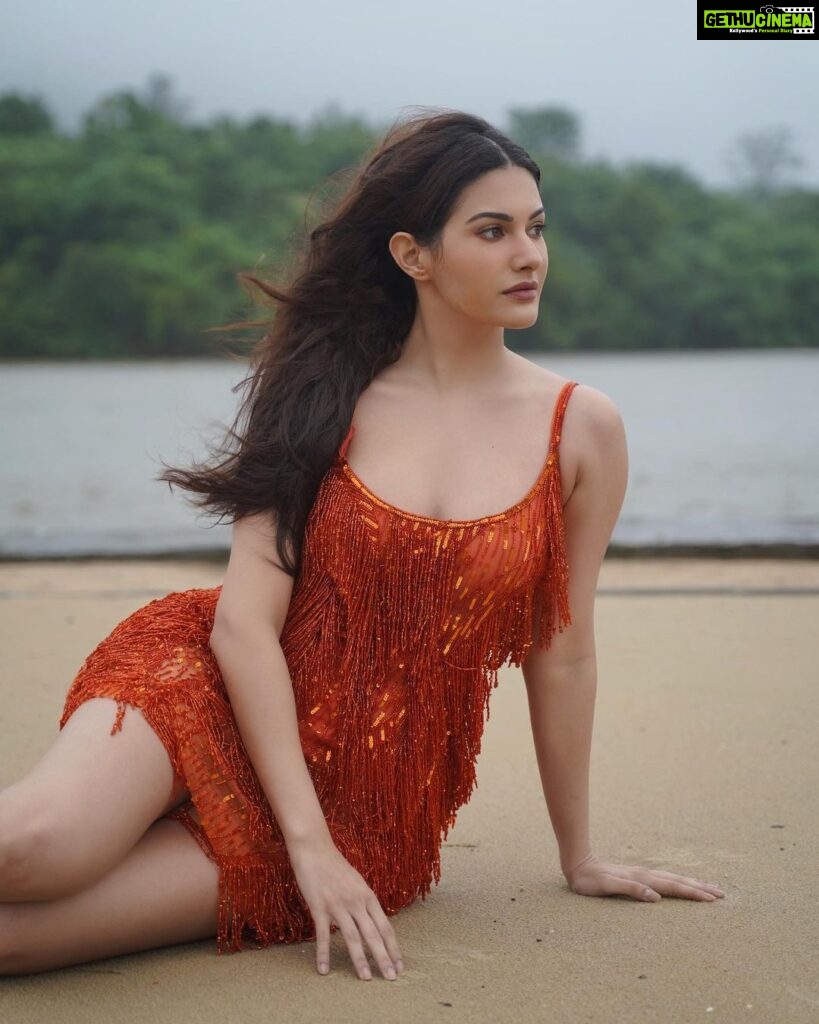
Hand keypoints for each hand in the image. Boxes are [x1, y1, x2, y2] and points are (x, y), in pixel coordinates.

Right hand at [287, 833, 403, 980]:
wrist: (314, 849)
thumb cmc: (335, 866)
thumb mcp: (357, 882)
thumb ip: (364, 902)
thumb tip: (372, 921)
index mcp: (368, 896)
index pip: (385, 926)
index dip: (393, 947)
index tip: (399, 965)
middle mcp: (356, 901)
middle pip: (373, 934)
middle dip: (383, 958)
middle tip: (391, 978)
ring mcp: (338, 905)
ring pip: (352, 937)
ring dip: (360, 959)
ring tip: (366, 978)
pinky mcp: (319, 907)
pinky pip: (323, 935)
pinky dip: (323, 953)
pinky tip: (324, 970)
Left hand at [564, 852, 725, 901]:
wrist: (578, 864)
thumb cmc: (590, 880)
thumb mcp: (607, 887)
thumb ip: (631, 889)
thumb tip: (656, 897)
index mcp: (642, 879)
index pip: (673, 887)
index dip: (693, 893)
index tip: (712, 898)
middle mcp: (645, 875)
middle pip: (678, 881)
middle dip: (700, 887)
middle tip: (721, 894)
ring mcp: (642, 874)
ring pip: (672, 879)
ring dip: (691, 883)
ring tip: (708, 888)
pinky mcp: (637, 876)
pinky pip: (664, 880)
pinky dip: (677, 882)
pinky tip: (680, 884)